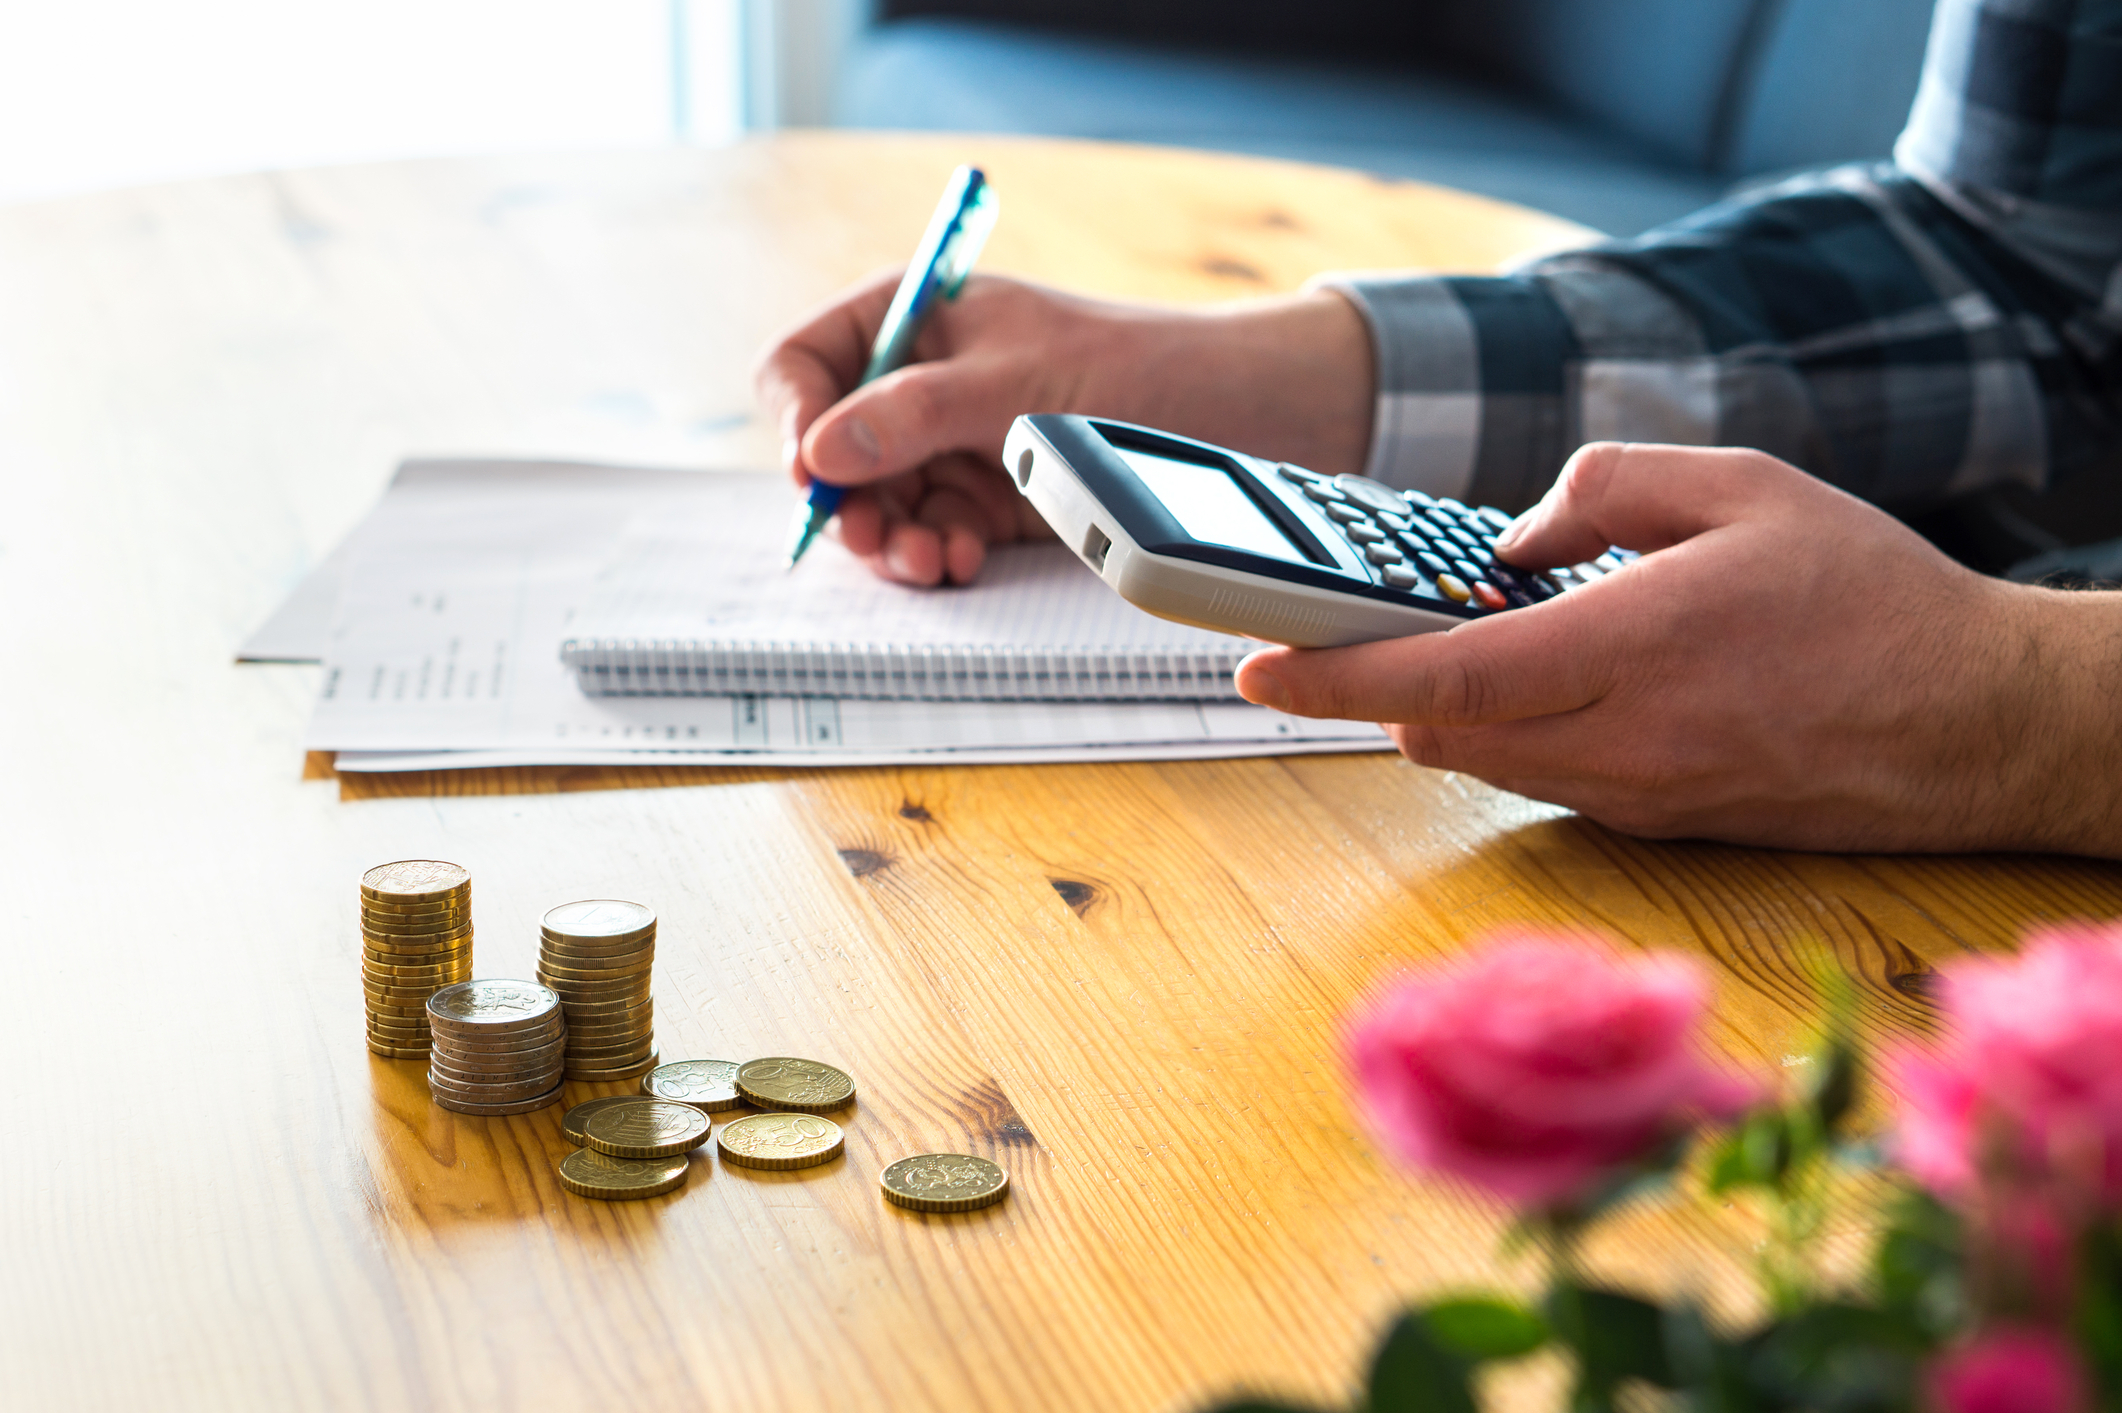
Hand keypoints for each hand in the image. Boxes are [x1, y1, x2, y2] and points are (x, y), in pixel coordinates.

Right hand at [753, 270, 1372, 584]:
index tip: (812, 471)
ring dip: (893, 539)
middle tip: (873, 541)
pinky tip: (961, 561)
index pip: (806, 361)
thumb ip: (912, 414)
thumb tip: (820, 452)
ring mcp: (954, 443)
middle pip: (835, 449)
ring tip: (929, 561)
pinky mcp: (991, 498)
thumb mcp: (1014, 383)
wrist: (1239, 409)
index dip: (796, 417)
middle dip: (849, 499)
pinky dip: (938, 553)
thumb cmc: (1133, 364)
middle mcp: (922, 381)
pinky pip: (933, 531)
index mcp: (914, 318)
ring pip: (881, 503)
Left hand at [1234, 442, 2121, 855]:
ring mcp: (1638, 797)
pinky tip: (1549, 680)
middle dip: (1379, 687)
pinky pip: (1544, 779)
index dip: (1335, 677)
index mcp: (1634, 650)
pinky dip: (1512, 733)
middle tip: (1349, 631)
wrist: (1979, 724)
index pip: (1443, 680)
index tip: (1255, 667)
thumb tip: (1511, 542)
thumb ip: (1608, 488)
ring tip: (1457, 641)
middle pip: (1439, 733)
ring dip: (1446, 711)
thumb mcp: (1746, 485)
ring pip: (1484, 763)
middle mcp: (1623, 743)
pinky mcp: (1658, 824)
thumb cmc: (1871, 597)